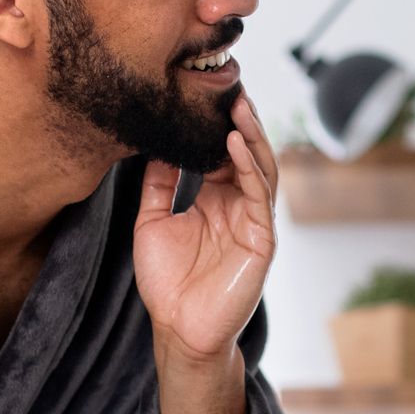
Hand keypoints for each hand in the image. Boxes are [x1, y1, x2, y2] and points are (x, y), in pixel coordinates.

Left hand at [133, 93, 278, 362]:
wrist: (178, 330)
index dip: (215, 121)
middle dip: (239, 118)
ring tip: (236, 105)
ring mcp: (253, 220)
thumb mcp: (152, 221)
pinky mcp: (262, 239)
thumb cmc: (167, 282)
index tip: (205, 88)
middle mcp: (237, 204)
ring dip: (250, 134)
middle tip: (229, 83)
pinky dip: (248, 166)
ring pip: (258, 167)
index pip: (220, 150)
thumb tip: (153, 143)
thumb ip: (157, 183)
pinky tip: (236, 143)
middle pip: (245, 151)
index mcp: (214, 198)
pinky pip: (259, 195)